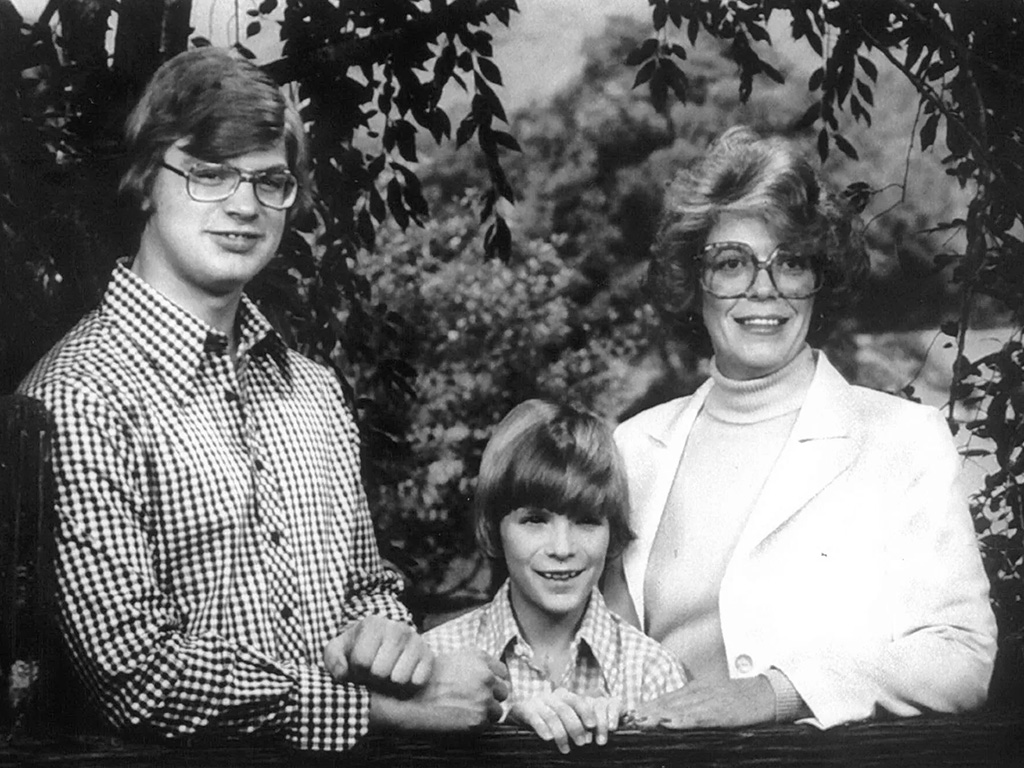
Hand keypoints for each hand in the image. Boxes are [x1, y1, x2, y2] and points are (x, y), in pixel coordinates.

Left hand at [323, 615, 432, 690]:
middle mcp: (397, 628)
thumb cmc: (357, 652)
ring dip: (389, 685)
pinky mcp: (429, 656)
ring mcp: (416, 641)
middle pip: (380, 671)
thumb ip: (333, 659)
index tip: (358, 669)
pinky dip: (407, 686)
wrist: (385, 652)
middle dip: (373, 679)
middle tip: (373, 674)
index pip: (361, 660)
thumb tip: (343, 673)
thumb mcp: (337, 652)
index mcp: (373, 624)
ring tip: (386, 676)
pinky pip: (417, 681)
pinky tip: (401, 678)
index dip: (356, 672)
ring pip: (399, 678)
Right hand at [369, 650, 509, 731]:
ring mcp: (484, 698)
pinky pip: (486, 724)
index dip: (495, 680)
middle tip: (476, 701)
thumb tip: (491, 674)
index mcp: (480, 659)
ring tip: (467, 711)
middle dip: (492, 696)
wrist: (412, 696)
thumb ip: (477, 662)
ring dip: (486, 712)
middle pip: (503, 691)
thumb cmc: (428, 677)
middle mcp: (486, 676)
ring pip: (497, 710)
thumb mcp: (455, 657)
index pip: (503, 672)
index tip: (488, 686)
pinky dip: (477, 723)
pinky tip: (461, 718)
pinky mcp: (478, 719)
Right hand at [510, 689, 620, 752]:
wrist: (517, 711)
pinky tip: (548, 739)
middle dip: (575, 726)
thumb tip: (590, 735)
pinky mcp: (524, 710)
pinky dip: (542, 728)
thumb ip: (574, 720)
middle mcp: (550, 696)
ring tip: (566, 749)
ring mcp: (537, 702)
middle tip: (581, 743)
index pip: (577, 700)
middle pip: (565, 709)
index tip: (593, 726)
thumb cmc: (544, 716)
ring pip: (552, 716)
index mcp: (562, 695)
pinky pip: (535, 718)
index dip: (586, 712)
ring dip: (561, 733)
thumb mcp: (560, 714)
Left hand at [633, 676, 774, 728]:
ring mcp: (711, 702)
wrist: (770, 693)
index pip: (667, 698)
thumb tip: (676, 715)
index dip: (648, 705)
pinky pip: (700, 717)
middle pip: (668, 702)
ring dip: (658, 715)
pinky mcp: (723, 713)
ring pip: (679, 708)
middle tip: (628, 718)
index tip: (630, 713)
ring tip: (641, 721)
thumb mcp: (716, 698)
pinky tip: (670, 723)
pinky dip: (683, 720)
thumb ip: (697, 705)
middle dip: (647, 710)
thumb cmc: (744, 699)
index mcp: (697, 690)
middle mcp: (700, 693)